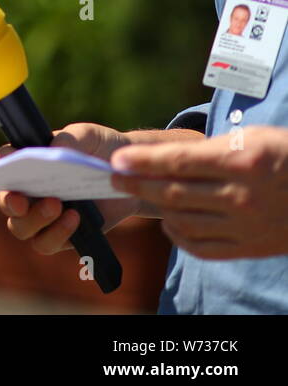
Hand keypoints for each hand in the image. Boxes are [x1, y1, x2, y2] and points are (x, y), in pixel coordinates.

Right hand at [0, 122, 141, 254]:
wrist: (131, 175)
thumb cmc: (100, 149)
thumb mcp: (88, 136)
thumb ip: (71, 138)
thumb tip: (54, 148)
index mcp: (25, 162)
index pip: (3, 162)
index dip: (0, 165)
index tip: (7, 166)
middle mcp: (26, 191)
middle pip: (5, 201)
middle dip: (9, 201)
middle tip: (20, 200)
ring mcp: (40, 216)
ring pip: (20, 227)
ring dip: (34, 219)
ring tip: (57, 205)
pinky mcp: (59, 235)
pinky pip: (46, 243)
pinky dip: (57, 234)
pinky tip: (76, 219)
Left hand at [110, 125, 287, 259]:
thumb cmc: (286, 155)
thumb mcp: (254, 138)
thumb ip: (209, 149)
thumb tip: (165, 158)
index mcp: (243, 163)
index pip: (179, 162)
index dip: (143, 162)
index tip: (117, 160)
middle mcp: (242, 197)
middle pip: (173, 193)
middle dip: (137, 184)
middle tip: (115, 177)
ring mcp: (246, 226)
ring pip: (182, 220)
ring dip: (155, 207)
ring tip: (142, 193)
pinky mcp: (249, 248)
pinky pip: (201, 247)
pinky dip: (177, 235)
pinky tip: (169, 221)